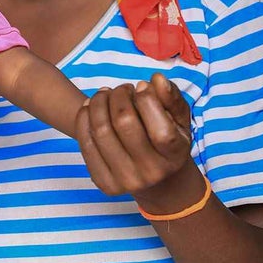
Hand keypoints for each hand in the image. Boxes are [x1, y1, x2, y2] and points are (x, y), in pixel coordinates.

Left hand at [75, 72, 197, 206]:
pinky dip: (84, 118)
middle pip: (125, 123)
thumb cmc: (167, 139)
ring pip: (101, 130)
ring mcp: (126, 180)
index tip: (141, 85)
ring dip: (98, 102)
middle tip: (122, 88)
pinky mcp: (103, 182)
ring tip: (105, 94)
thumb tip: (157, 79)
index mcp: (175, 155)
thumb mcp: (178, 119)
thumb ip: (171, 98)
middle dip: (119, 96)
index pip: (160, 127)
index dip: (147, 99)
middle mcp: (152, 172)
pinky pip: (86, 143)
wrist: (155, 179)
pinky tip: (90, 106)